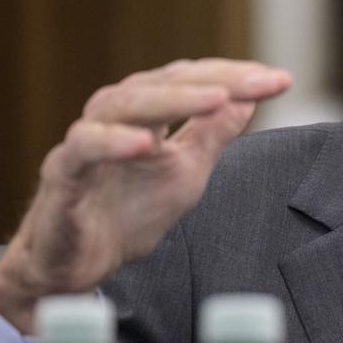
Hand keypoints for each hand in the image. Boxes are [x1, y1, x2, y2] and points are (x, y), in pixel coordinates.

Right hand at [0, 58, 290, 331]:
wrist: (74, 265)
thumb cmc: (127, 214)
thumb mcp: (186, 173)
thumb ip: (212, 136)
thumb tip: (248, 97)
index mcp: (145, 113)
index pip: (191, 81)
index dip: (235, 77)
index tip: (281, 80)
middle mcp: (112, 117)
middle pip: (162, 83)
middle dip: (215, 81)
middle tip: (259, 82)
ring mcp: (84, 142)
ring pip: (121, 105)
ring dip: (171, 100)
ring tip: (216, 99)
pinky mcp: (61, 174)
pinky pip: (82, 150)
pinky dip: (111, 143)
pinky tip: (144, 145)